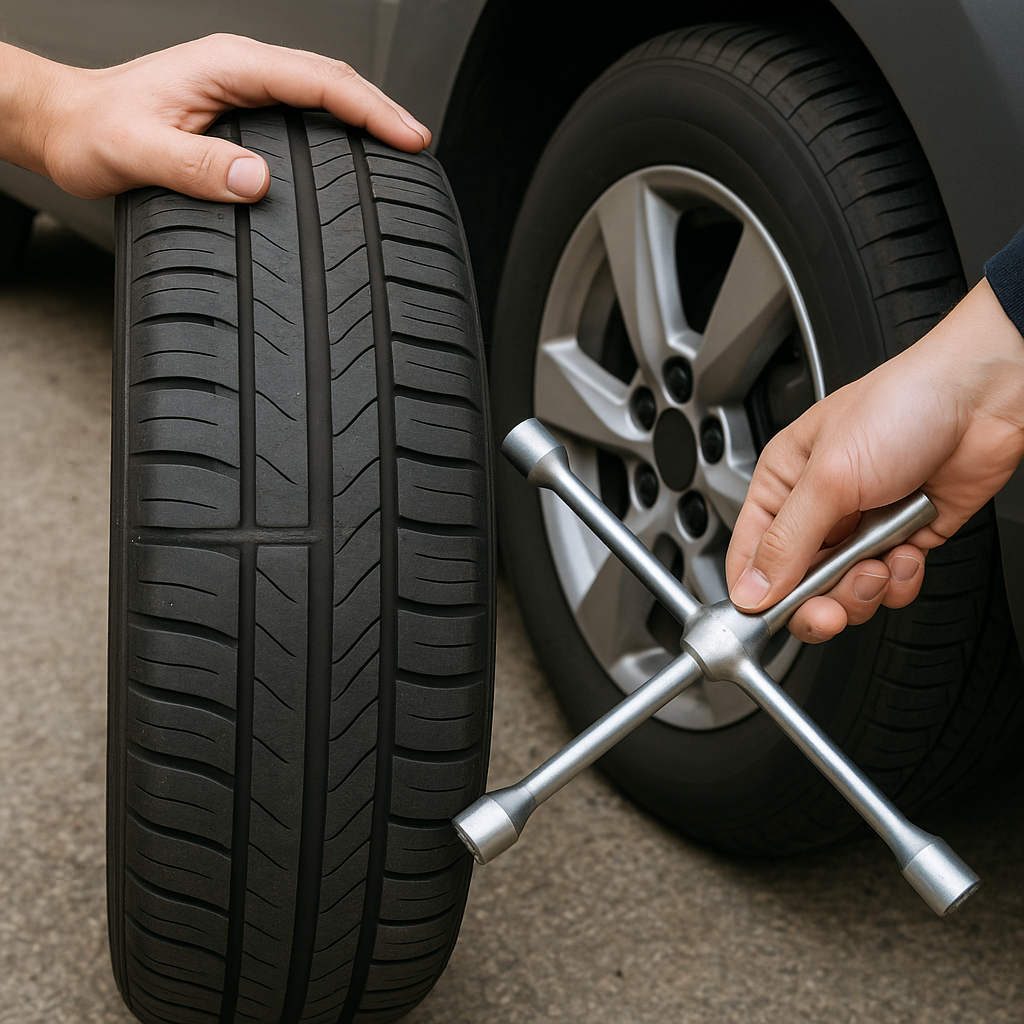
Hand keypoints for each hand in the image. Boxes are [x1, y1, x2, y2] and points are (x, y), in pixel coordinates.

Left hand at [0, 34, 430, 201]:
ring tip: (400, 147)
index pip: (317, 79)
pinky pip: (303, 113)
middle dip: (382, 110)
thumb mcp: (138, 152)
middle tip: (420, 145)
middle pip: (331, 80)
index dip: (368, 108)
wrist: (65, 127)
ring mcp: (242, 88)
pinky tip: (351, 152)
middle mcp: (240, 71)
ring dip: (364, 118)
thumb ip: (196, 167)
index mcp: (226, 67)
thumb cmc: (94, 134)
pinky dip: (337, 128)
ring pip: (320, 94)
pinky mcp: (241, 111)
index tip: (407, 136)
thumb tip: (257, 182)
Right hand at [726, 278, 1023, 641]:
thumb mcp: (829, 479)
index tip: (767, 618)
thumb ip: (787, 542)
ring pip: (844, 592)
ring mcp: (860, 526)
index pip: (751, 553)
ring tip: (880, 562)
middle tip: (829, 611)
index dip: (755, 591)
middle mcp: (818, 509)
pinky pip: (888, 585)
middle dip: (817, 603)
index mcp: (783, 484)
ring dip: (865, 589)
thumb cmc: (901, 406)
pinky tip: (907, 551)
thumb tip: (751, 590)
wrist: (983, 399)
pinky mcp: (901, 540)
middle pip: (797, 584)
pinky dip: (900, 580)